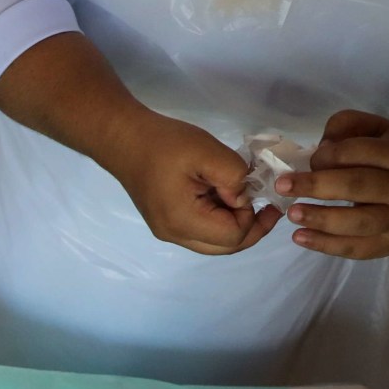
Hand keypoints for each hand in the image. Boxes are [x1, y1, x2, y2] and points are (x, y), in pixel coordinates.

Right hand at [101, 110, 280, 254]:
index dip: (252, 216)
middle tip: (264, 202)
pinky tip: (221, 197)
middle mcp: (175, 235)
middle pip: (225, 248)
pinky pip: (202, 233)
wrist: (124, 140)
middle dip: (250, 227)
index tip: (253, 188)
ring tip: (241, 196)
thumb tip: (244, 197)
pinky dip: (219, 220)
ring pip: (214, 244)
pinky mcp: (167, 224)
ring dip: (235, 224)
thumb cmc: (164, 143)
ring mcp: (169, 232)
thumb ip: (235, 176)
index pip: (233, 236)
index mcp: (183, 220)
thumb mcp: (208, 151)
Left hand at [278, 111, 388, 259]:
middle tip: (283, 185)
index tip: (310, 160)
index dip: (330, 155)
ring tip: (292, 213)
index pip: (362, 151)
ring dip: (321, 219)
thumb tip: (322, 147)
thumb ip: (348, 126)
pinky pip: (356, 248)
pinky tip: (300, 237)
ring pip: (358, 222)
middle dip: (316, 185)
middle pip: (358, 186)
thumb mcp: (377, 130)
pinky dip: (326, 245)